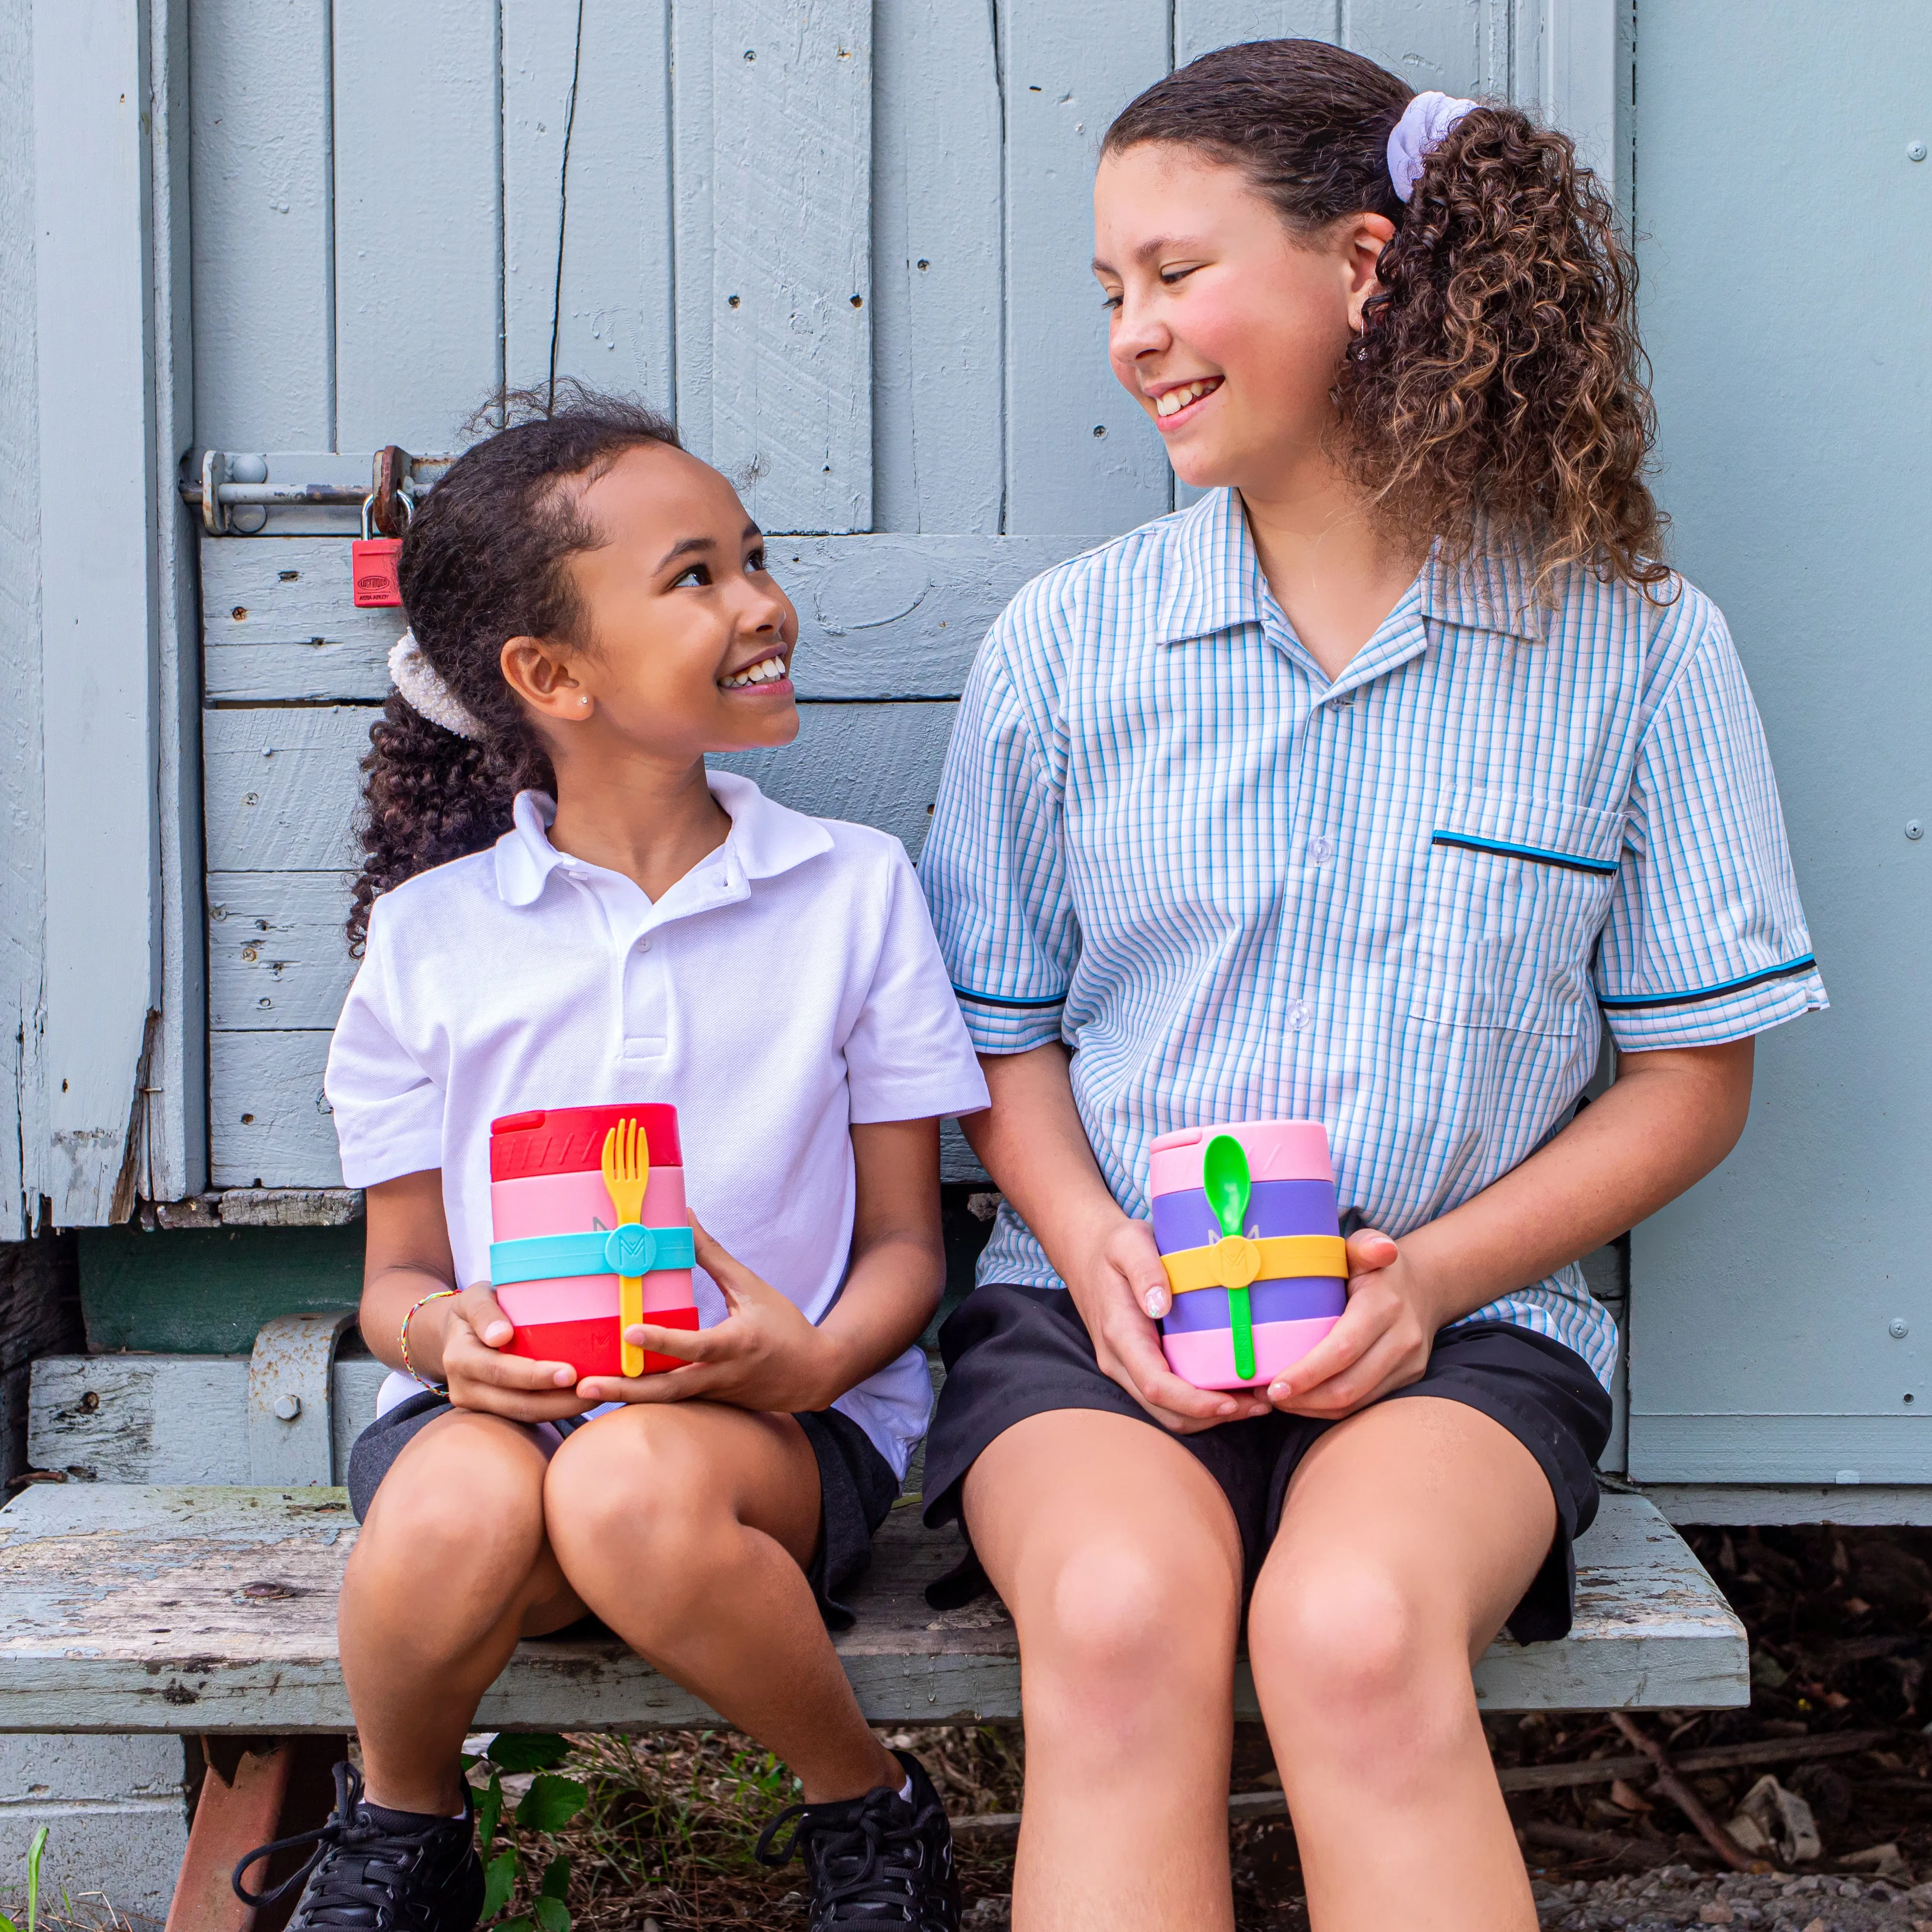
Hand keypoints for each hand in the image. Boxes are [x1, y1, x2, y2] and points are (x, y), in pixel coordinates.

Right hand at [437, 1283, 596, 1422]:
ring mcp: (477, 1405)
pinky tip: (582, 1398)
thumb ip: (484, 1311)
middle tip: (595, 1389)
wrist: (456, 1333)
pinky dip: (555, 1409)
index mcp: (459, 1357)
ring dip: (562, 1410)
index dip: (534, 1375)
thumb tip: (501, 1335)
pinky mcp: (492, 1412)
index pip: (499, 1371)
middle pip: (515, 1403)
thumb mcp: (475, 1298)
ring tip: (597, 1395)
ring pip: (524, 1415)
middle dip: (558, 1401)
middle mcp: (464, 1388)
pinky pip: (526, 1416)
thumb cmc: (476, 1309)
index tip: (569, 1373)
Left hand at [575, 1222, 842, 1412]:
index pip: (695, 1344)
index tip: (630, 1332)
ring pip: (665, 1402)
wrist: (815, 1374)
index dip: (662, 1340)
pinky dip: (643, 1401)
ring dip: (626, 1399)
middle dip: (626, 1389)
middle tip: (586, 1385)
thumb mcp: (751, 1287)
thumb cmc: (785, 1326)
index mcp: (736, 1343)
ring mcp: (715, 1395)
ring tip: (586, 1394)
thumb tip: (685, 1217)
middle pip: (668, 1389)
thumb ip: (713, 1256)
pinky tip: (613, 1395)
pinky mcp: (711, 1406)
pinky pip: (673, 1405)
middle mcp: (723, 1375)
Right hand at [1064, 1213, 1273, 1432]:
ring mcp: (1127, 1368)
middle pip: (1166, 1411)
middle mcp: (1120, 1361)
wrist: (1087, 1254)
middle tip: (1262, 1402)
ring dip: (1212, 1416)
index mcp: (1120, 1334)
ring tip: (1256, 1401)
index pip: (1155, 1385)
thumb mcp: (1128, 1243)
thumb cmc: (1114, 1247)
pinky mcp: (1139, 1367)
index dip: (1194, 1401)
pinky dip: (1202, 1404)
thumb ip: (1144, 1270)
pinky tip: (1233, 1389)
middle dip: (1214, 1416)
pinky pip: (1169, 1399)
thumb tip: (1160, 1304)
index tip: (1231, 1401)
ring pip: (1168, 1413)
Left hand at [1265, 1229, 1434, 1418]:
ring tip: (1278, 1400)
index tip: (1274, 1386)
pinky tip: (1303, 1400)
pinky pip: (1363, 1404)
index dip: (1307, 1373)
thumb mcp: (1368, 1248)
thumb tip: (1381, 1249)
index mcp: (1385, 1306)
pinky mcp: (1406, 1379)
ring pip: (1355, 1402)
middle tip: (1267, 1395)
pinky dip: (1330, 1408)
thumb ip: (1366, 1245)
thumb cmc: (1377, 1268)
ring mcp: (1408, 1364)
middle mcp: (1402, 1339)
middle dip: (1303, 1399)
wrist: (1423, 1287)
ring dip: (1313, 1408)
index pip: (1343, 1349)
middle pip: (1348, 1386)